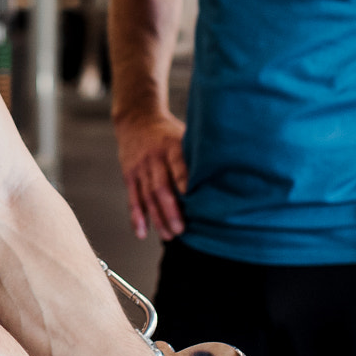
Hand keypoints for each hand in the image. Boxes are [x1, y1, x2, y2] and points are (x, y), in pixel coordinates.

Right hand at [116, 108, 187, 239]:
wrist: (137, 119)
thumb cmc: (168, 132)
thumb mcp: (184, 134)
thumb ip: (197, 153)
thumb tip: (226, 173)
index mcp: (171, 146)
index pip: (177, 164)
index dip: (183, 180)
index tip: (191, 196)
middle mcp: (154, 158)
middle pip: (161, 186)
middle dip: (170, 209)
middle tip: (181, 229)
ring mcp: (140, 168)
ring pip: (147, 196)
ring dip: (157, 218)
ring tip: (167, 236)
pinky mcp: (129, 176)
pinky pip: (132, 199)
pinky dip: (137, 217)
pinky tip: (142, 233)